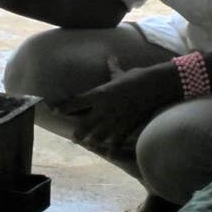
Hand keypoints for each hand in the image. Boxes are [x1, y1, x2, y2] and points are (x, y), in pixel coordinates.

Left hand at [58, 57, 180, 152]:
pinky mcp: (127, 126)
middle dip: (79, 133)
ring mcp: (115, 119)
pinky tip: (108, 153)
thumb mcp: (122, 73)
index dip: (64, 107)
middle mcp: (105, 108)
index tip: (55, 111)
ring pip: (99, 136)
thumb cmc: (138, 77)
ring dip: (93, 141)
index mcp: (100, 93)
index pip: (77, 102)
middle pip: (85, 124)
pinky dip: (112, 148)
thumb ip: (113, 69)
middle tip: (74, 138)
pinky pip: (116, 141)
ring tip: (90, 145)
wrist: (155, 87)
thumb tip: (110, 58)